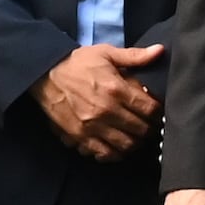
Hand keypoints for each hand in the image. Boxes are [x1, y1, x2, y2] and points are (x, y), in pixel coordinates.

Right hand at [37, 42, 164, 159]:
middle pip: (141, 130)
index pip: (150, 109)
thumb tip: (159, 51)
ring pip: (126, 146)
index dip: (158, 112)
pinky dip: (114, 154)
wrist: (44, 74)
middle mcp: (106, 111)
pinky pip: (104, 154)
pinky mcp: (79, 137)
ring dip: (135, 143)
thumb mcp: (106, 53)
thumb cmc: (77, 63)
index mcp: (116, 89)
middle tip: (149, 125)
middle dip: (149, 129)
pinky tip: (116, 146)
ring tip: (135, 136)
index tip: (157, 111)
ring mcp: (92, 127)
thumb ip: (135, 56)